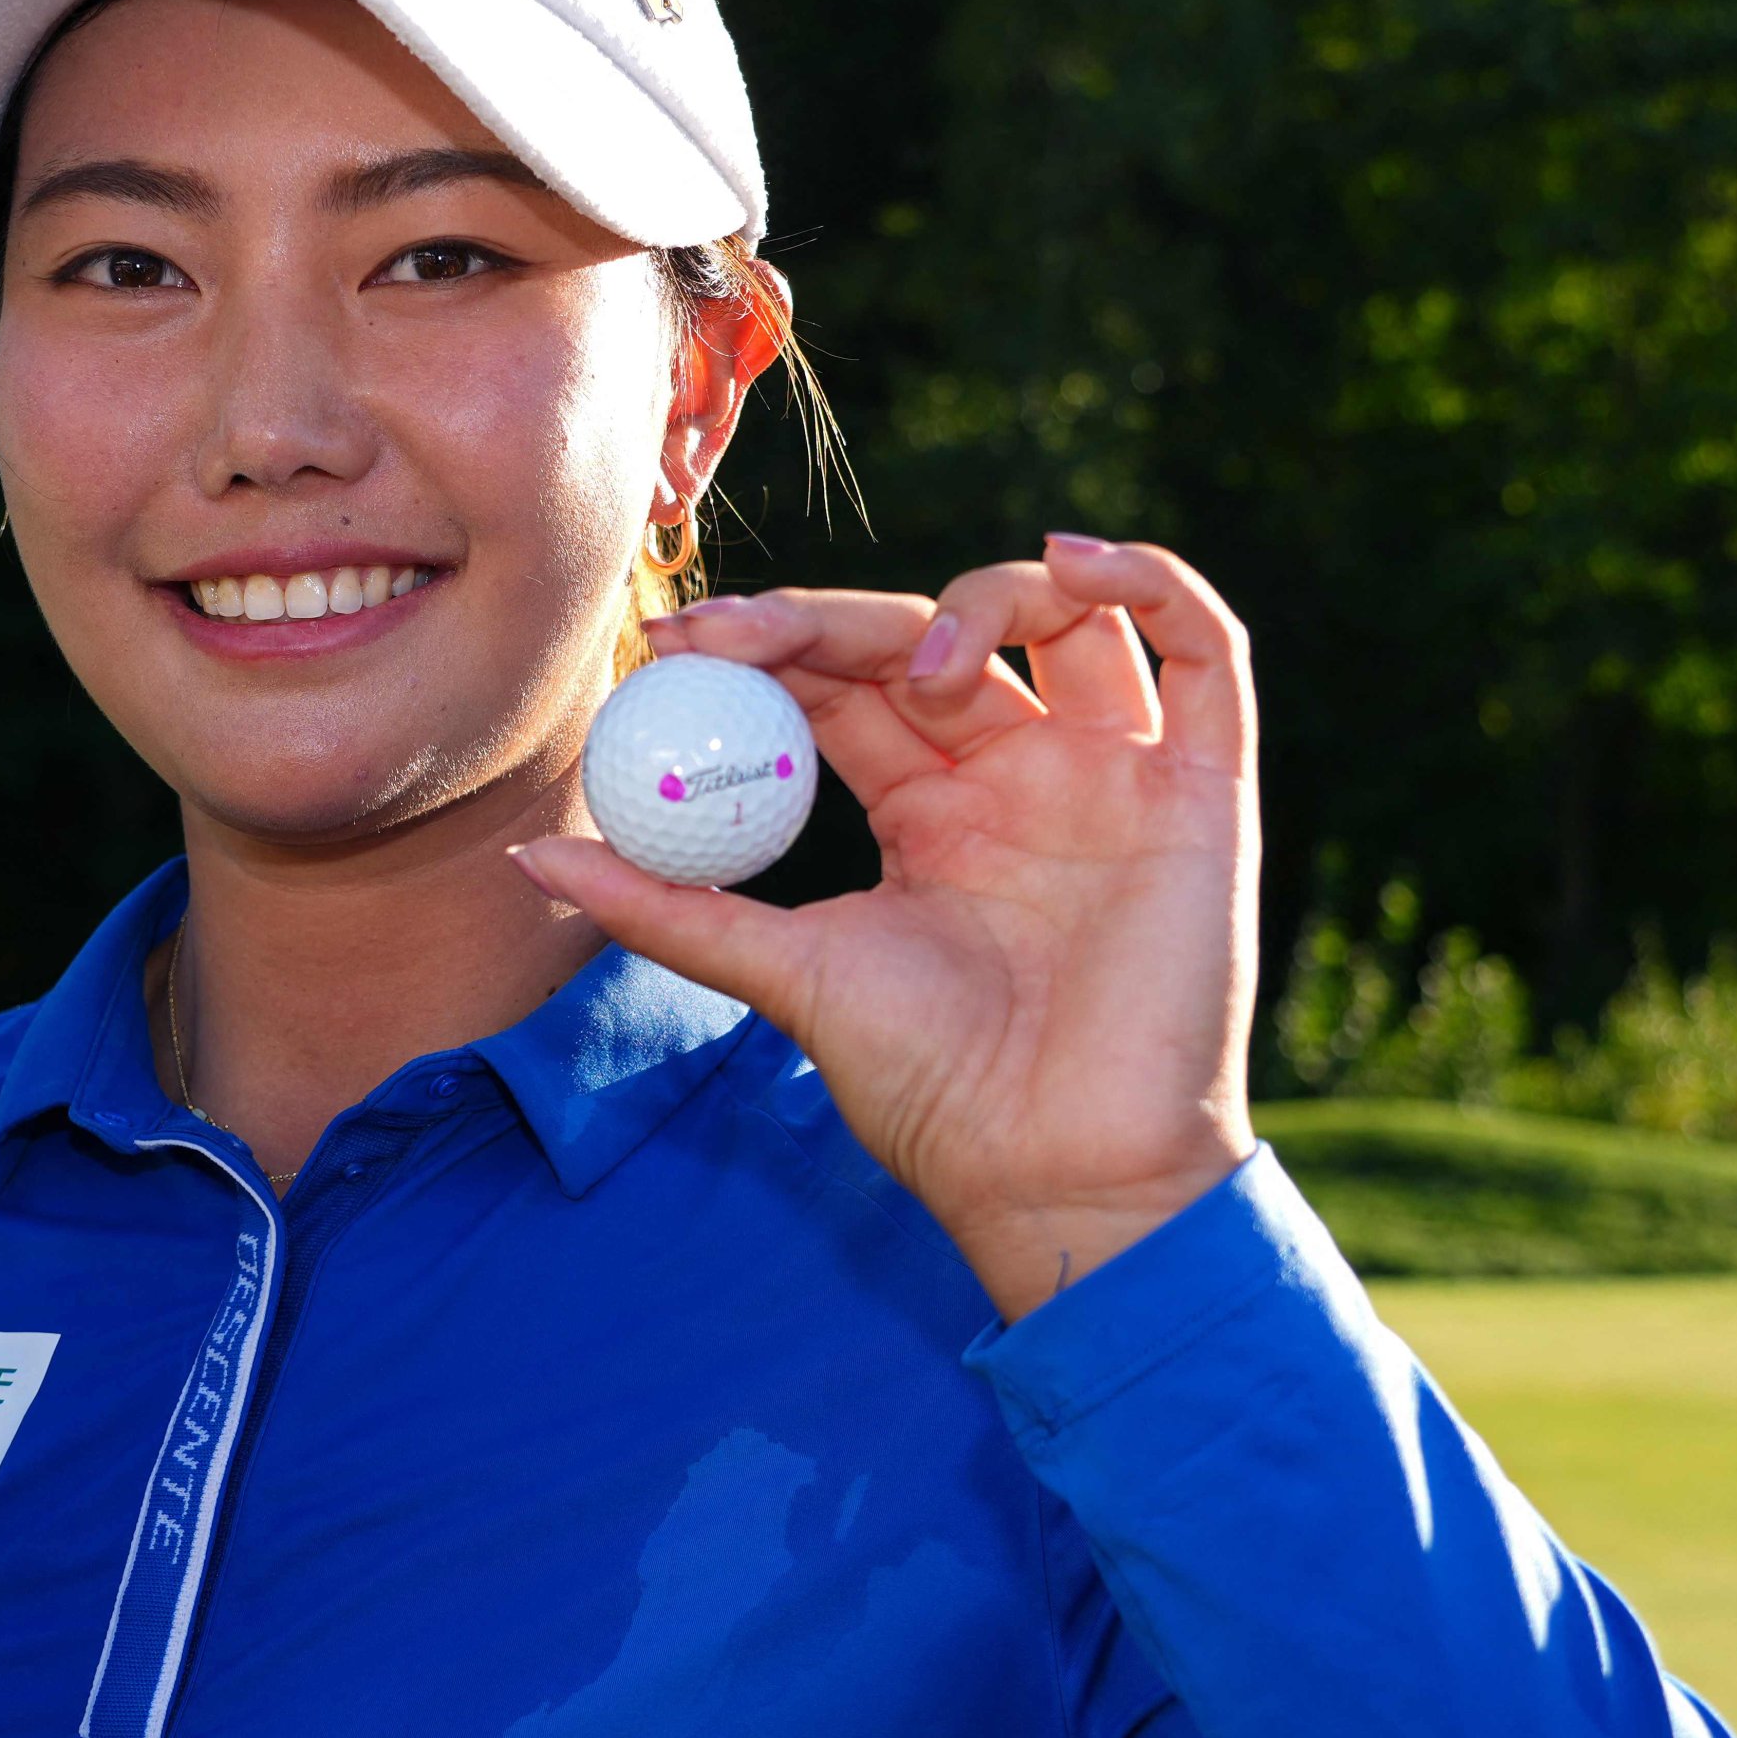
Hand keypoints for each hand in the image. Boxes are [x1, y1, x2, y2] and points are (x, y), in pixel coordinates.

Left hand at [517, 535, 1257, 1316]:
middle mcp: (1021, 776)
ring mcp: (1114, 774)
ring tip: (920, 664)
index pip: (843, 684)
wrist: (1056, 1175)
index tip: (674, 640)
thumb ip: (668, 912)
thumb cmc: (933, 1093)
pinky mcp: (1204, 788)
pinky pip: (1199, 649)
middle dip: (833, 620)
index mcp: (929, 812)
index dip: (766, 644)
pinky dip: (1146, 582)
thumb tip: (532, 856)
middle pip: (931, 639)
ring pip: (1064, 619)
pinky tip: (1072, 562)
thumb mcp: (784, 978)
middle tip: (745, 633)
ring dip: (986, 596)